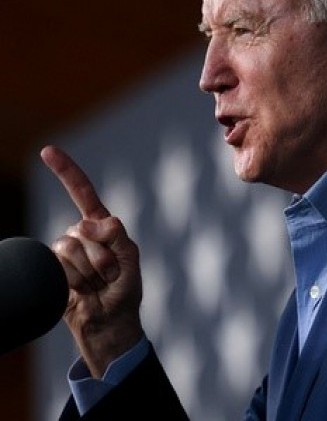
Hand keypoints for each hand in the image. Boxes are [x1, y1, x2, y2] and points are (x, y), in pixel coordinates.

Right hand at [41, 145, 143, 377]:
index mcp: (102, 225)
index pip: (82, 192)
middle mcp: (81, 234)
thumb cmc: (125, 292)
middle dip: (102, 255)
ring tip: (98, 284)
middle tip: (112, 275)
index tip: (47, 151)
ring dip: (89, 271)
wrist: (108, 323)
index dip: (65, 171)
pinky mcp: (54, 271)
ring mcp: (66, 253)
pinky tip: (83, 291)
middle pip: (82, 230)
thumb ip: (117, 236)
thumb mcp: (131, 260)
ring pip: (69, 248)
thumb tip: (91, 222)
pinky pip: (59, 266)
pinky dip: (76, 281)